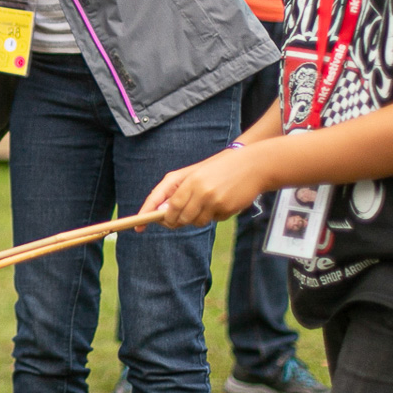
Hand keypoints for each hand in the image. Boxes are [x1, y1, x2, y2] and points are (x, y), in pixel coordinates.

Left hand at [142, 147, 266, 228]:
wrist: (253, 165)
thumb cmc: (221, 169)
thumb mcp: (197, 174)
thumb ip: (179, 191)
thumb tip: (162, 213)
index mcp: (187, 179)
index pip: (164, 201)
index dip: (149, 215)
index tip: (138, 227)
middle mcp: (197, 189)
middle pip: (177, 217)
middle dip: (176, 221)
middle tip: (180, 218)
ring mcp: (211, 200)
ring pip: (195, 222)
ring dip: (198, 218)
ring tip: (208, 203)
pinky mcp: (224, 208)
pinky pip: (213, 220)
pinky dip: (215, 215)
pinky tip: (223, 201)